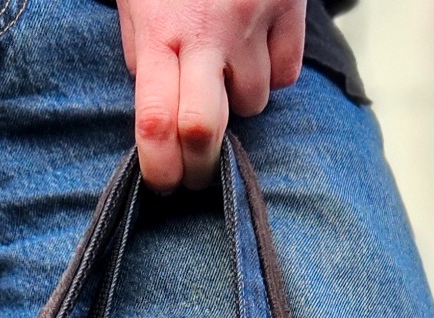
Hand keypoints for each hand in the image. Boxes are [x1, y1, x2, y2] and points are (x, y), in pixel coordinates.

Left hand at [116, 0, 305, 190]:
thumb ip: (145, 49)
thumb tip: (157, 110)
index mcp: (159, 28)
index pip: (156, 122)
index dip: (160, 168)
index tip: (164, 184)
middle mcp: (207, 30)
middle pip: (205, 131)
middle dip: (201, 165)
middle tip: (197, 171)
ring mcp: (252, 18)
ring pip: (253, 103)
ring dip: (239, 102)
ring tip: (227, 69)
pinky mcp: (289, 5)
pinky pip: (286, 73)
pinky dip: (273, 72)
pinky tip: (256, 49)